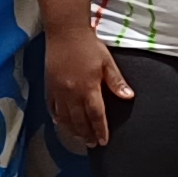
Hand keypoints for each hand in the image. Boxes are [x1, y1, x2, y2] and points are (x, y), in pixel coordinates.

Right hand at [48, 20, 133, 149]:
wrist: (65, 32)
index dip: (100, 130)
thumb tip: (129, 97)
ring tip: (80, 138)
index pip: (96, 115)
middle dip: (87, 134)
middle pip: (80, 121)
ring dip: (73, 130)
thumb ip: (117, 82)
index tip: (103, 141)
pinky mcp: (49, 86)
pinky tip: (61, 123)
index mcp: (88, 88)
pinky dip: (57, 118)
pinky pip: (52, 108)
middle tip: (93, 144)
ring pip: (65, 118)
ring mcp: (58, 91)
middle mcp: (72, 93)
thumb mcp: (107, 62)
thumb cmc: (88, 45)